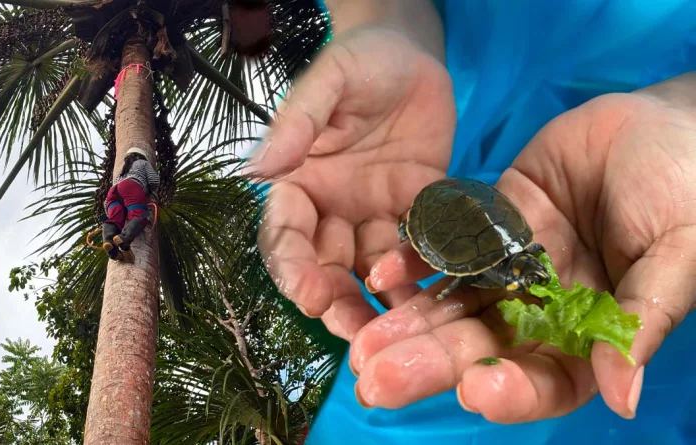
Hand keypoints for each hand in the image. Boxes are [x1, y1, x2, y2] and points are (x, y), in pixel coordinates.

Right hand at [246, 25, 455, 340]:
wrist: (413, 56)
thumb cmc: (361, 60)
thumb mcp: (328, 82)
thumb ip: (297, 122)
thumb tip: (258, 169)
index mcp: (299, 181)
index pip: (285, 233)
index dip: (291, 265)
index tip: (305, 292)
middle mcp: (332, 207)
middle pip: (326, 265)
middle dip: (335, 302)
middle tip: (354, 334)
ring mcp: (374, 214)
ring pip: (371, 269)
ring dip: (380, 303)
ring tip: (396, 335)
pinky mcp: (416, 212)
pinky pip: (419, 249)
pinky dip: (424, 274)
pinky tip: (438, 298)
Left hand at [351, 78, 695, 421]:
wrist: (667, 121)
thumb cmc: (689, 190)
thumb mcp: (680, 254)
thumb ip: (641, 319)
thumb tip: (624, 397)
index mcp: (593, 330)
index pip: (548, 376)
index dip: (513, 390)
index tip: (476, 390)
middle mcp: (542, 304)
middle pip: (481, 344)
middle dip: (431, 362)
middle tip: (376, 381)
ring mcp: (510, 263)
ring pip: (453, 300)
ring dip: (407, 321)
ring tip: (361, 342)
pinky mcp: (488, 221)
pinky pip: (447, 243)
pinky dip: (415, 257)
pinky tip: (380, 272)